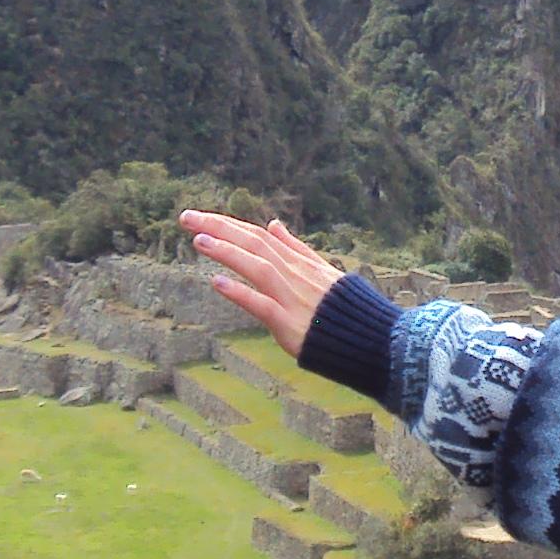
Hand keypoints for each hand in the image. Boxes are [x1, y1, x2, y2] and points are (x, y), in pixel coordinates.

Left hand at [179, 209, 343, 358]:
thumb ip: (296, 247)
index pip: (257, 236)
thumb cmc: (345, 308)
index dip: (227, 224)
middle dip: (219, 229)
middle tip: (186, 217)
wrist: (374, 340)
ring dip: (227, 253)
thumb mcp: (322, 270)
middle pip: (253, 244)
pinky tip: (217, 283)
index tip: (199, 217)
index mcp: (300, 262)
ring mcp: (293, 299)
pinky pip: (263, 305)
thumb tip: (274, 224)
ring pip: (257, 268)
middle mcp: (294, 275)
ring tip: (198, 241)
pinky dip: (241, 293)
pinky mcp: (291, 325)